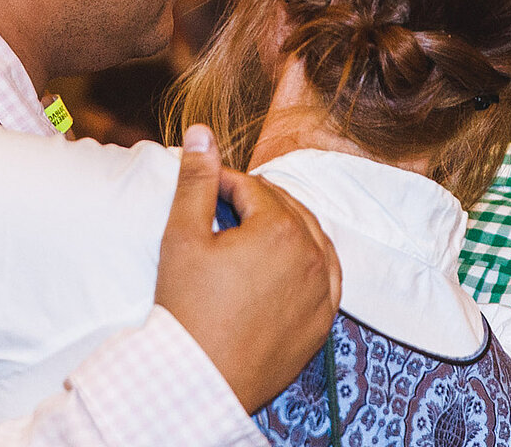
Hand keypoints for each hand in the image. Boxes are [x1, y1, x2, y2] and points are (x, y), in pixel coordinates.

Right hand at [155, 125, 340, 413]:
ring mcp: (323, 292)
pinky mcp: (322, 321)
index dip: (221, 183)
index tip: (199, 190)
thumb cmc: (186, 308)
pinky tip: (288, 261)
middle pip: (284, 209)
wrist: (198, 379)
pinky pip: (327, 277)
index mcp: (281, 229)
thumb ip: (196, 179)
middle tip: (220, 208)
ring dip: (284, 227)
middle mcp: (313, 256)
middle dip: (254, 202)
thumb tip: (201, 131)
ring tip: (249, 230)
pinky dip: (309, 261)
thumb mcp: (183, 236)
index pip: (252, 188)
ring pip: (310, 238)